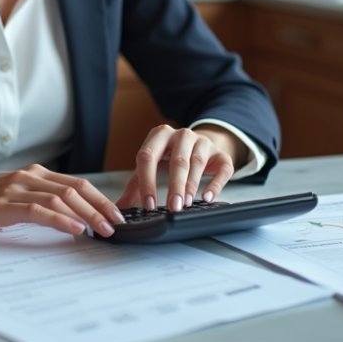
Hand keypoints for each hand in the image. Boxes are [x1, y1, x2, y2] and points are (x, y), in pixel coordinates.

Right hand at [0, 165, 124, 237]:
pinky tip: (76, 230)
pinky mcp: (4, 205)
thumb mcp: (13, 198)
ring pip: (62, 198)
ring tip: (104, 230)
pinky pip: (40, 210)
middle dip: (101, 207)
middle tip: (118, 225)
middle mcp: (29, 177)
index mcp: (34, 174)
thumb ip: (37, 202)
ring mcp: (16, 189)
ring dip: (88, 215)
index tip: (117, 215)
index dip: (100, 198)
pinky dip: (62, 220)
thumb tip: (68, 220)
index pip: (76, 184)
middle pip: (76, 189)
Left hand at [116, 125, 248, 212]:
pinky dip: (216, 183)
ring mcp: (203, 142)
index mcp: (159, 135)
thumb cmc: (170, 156)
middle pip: (177, 160)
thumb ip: (136, 184)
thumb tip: (120, 206)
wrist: (199, 144)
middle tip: (172, 207)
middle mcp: (182, 135)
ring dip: (191, 185)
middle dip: (174, 185)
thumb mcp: (151, 165)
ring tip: (186, 203)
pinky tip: (207, 196)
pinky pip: (222, 168)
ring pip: (197, 162)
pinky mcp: (221, 154)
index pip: (148, 156)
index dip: (148, 181)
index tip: (149, 204)